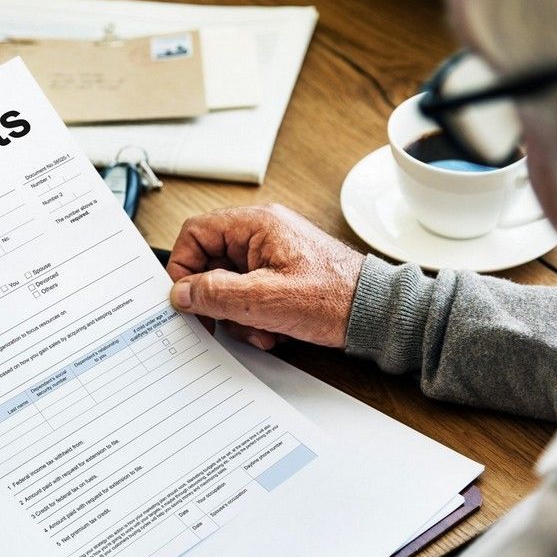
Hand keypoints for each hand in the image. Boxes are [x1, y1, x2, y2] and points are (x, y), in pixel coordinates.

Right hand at [167, 204, 363, 349]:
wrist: (376, 313)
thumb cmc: (335, 298)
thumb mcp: (265, 300)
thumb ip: (216, 294)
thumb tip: (181, 293)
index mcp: (256, 224)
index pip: (196, 233)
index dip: (183, 267)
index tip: (186, 299)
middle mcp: (262, 234)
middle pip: (211, 263)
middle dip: (217, 301)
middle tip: (226, 322)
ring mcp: (272, 255)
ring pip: (229, 284)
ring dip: (238, 315)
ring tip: (261, 330)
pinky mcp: (281, 275)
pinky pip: (250, 294)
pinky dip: (254, 317)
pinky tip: (273, 331)